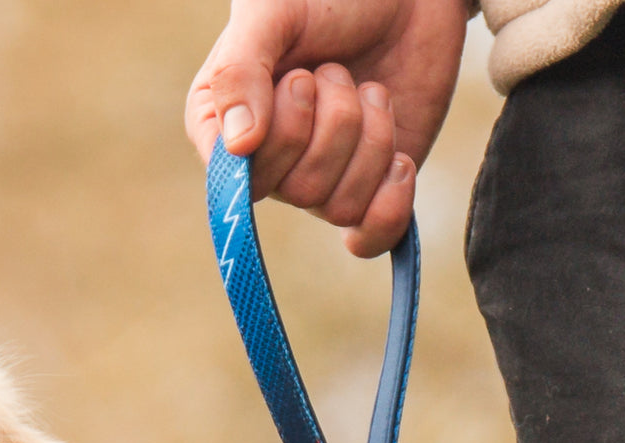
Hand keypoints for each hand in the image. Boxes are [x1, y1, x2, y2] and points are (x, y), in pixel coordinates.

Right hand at [185, 0, 468, 255]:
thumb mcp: (270, 13)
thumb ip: (240, 70)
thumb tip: (238, 147)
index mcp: (225, 128)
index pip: (236, 179)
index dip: (277, 135)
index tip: (295, 78)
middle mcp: (268, 165)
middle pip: (296, 190)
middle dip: (332, 121)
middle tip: (334, 71)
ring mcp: (320, 181)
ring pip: (339, 205)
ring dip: (370, 138)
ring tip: (369, 90)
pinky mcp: (369, 191)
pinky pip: (368, 239)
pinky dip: (389, 206)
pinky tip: (399, 161)